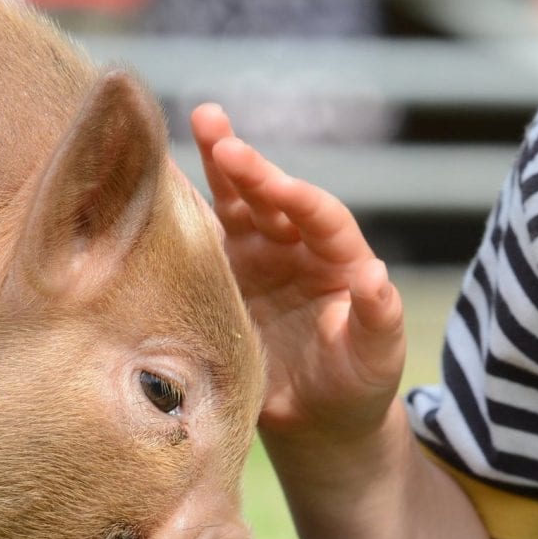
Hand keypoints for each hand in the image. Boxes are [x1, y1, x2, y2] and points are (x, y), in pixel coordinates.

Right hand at [190, 104, 405, 443]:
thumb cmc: (357, 383)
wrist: (318, 419)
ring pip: (235, 204)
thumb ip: (379, 318)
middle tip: (215, 127)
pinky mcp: (223, 278)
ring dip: (217, 165)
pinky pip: (201, 239)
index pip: (322, 217)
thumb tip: (377, 276)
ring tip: (201, 119)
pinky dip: (182, 212)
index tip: (276, 184)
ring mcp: (257, 258)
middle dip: (247, 163)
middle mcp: (297, 246)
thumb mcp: (376, 356)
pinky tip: (158, 180)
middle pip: (272, 196)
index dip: (299, 198)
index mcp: (340, 257)